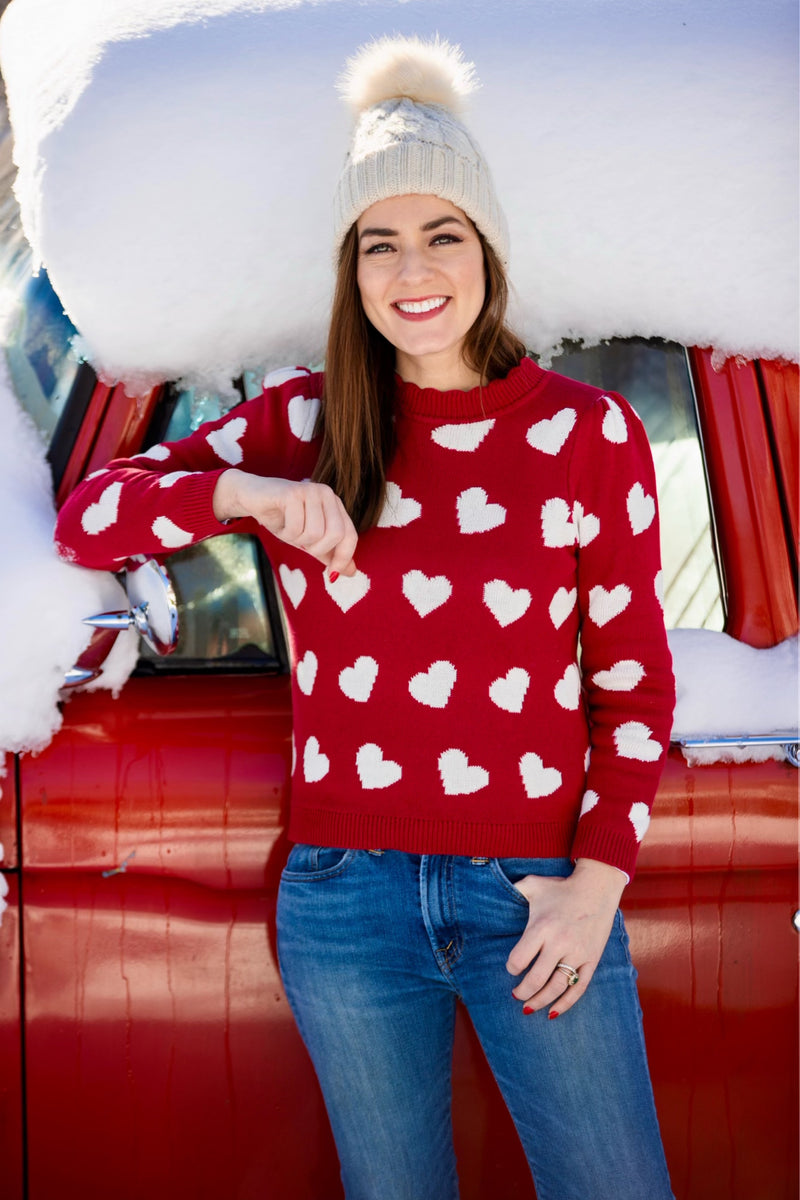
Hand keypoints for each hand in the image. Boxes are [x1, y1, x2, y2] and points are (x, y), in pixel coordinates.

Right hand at [213, 470, 357, 576]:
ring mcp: (310, 491)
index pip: (350, 534)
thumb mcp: (308, 540)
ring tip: (288, 530)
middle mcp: (327, 494)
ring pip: (314, 533)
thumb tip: (351, 572)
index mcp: (335, 504)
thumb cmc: (282, 518)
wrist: (251, 498)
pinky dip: (286, 533)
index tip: (332, 575)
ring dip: (297, 540)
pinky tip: (280, 524)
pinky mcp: (293, 493)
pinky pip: (296, 527)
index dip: (343, 557)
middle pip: (336, 534)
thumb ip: (329, 553)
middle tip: (303, 547)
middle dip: (318, 549)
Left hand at [506, 858, 626, 1017]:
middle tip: (516, 995)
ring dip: (540, 1001)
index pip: (519, 959)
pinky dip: (566, 1003)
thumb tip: (491, 891)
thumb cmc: (560, 888)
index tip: (511, 969)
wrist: (597, 888)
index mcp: (542, 928)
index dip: (511, 968)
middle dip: (522, 992)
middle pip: (536, 979)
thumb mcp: (533, 884)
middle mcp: (559, 943)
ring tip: (528, 1008)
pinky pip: (579, 988)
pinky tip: (553, 1012)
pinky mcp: (591, 959)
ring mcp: (577, 953)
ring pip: (556, 987)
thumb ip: (512, 890)